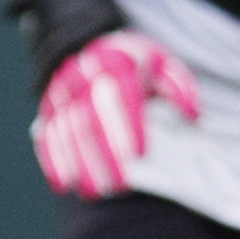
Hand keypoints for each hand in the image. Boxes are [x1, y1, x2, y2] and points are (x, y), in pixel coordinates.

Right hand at [29, 29, 197, 197]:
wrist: (87, 46)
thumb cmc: (134, 64)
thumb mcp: (160, 63)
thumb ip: (178, 87)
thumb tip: (193, 116)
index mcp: (115, 65)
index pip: (119, 97)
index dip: (127, 126)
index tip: (139, 155)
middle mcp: (83, 79)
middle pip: (90, 120)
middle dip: (103, 155)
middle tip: (119, 187)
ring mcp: (61, 95)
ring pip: (66, 132)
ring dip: (78, 164)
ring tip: (94, 193)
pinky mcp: (48, 110)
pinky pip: (46, 136)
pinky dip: (52, 161)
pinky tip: (63, 185)